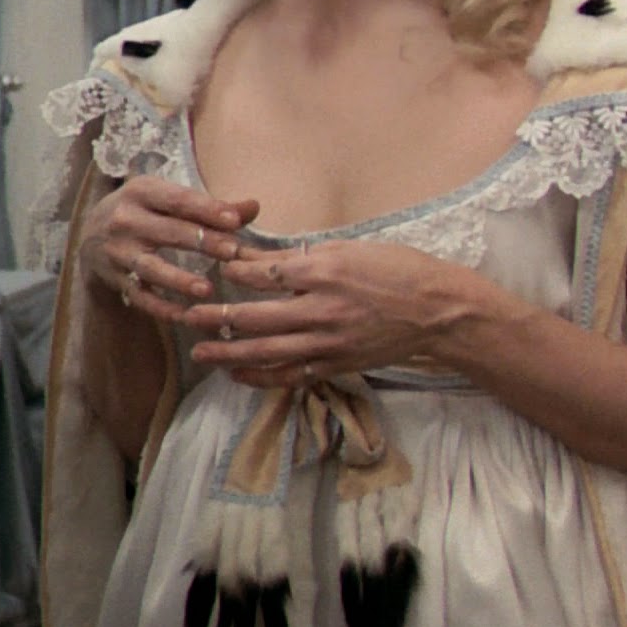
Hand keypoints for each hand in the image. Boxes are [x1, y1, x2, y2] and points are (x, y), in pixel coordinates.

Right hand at [78, 175, 259, 320]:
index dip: (206, 210)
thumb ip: (212, 206)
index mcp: (141, 191)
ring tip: (208, 290)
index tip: (235, 220)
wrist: (90, 235)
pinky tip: (186, 315)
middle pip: (168, 232)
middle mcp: (125, 220)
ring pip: (150, 267)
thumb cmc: (146, 211)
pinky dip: (162, 307)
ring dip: (179, 279)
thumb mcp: (168, 198)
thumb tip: (254, 207)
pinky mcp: (115, 280)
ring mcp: (118, 252)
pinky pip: (140, 296)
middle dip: (202, 242)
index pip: (178, 200)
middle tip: (233, 252)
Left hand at [183, 239, 469, 384]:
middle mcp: (320, 308)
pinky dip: (261, 376)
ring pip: (265, 352)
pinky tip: (239, 374)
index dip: (232, 269)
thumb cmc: (400, 270)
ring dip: (228, 353)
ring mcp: (327, 341)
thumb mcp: (353, 249)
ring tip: (200, 352)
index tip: (214, 266)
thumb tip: (266, 258)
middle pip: (254, 316)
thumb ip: (307, 258)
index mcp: (323, 271)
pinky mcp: (336, 364)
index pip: (262, 272)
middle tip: (187, 315)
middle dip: (216, 316)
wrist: (438, 311)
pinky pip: (289, 375)